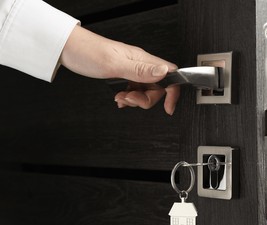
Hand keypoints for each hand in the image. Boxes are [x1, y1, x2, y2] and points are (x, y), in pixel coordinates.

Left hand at [60, 25, 178, 114]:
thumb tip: (164, 72)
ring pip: (145, 91)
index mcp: (142, 60)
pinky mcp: (123, 75)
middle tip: (129, 99)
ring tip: (119, 98)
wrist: (69, 49)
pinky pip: (134, 91)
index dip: (172, 92)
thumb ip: (141, 70)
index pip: (170, 74)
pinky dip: (128, 99)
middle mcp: (140, 65)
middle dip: (145, 100)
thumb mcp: (114, 65)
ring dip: (134, 100)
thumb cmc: (88, 52)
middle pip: (157, 88)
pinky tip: (118, 98)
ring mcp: (132, 70)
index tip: (168, 107)